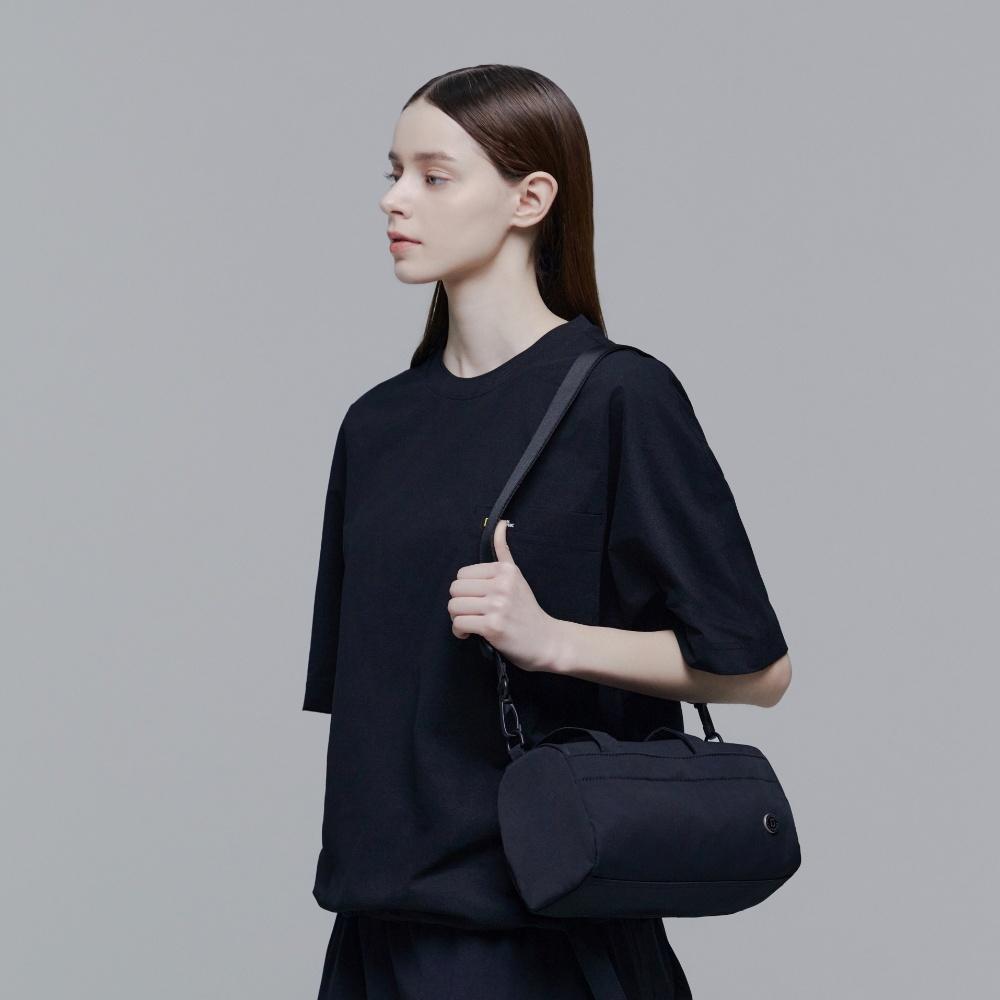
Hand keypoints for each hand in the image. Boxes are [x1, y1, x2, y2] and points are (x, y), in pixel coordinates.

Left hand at [448, 518, 561, 672]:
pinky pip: (459, 624)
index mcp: (505, 571)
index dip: (465, 590)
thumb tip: (500, 524)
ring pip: (454, 607)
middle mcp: (501, 585)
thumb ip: (503, 551)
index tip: (476, 599)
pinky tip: (470, 634)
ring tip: (471, 623)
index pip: (462, 574)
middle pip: (455, 590)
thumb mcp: (516, 576)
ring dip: (457, 619)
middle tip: (472, 612)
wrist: (545, 640)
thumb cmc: (527, 609)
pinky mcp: (492, 627)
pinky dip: (459, 632)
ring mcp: (497, 606)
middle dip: (459, 604)